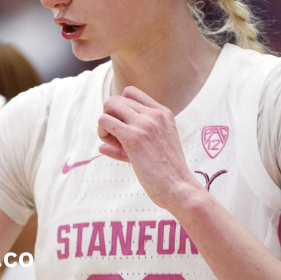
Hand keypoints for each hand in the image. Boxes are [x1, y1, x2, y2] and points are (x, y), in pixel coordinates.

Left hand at [97, 86, 203, 210]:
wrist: (179, 187)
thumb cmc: (167, 172)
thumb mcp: (156, 148)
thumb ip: (133, 140)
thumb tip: (101, 147)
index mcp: (163, 112)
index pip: (130, 92)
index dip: (120, 108)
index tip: (123, 126)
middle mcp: (154, 114)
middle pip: (116, 99)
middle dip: (110, 116)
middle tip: (115, 137)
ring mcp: (144, 124)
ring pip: (109, 105)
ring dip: (104, 123)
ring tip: (112, 141)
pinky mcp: (133, 137)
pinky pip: (105, 120)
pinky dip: (102, 132)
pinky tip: (110, 146)